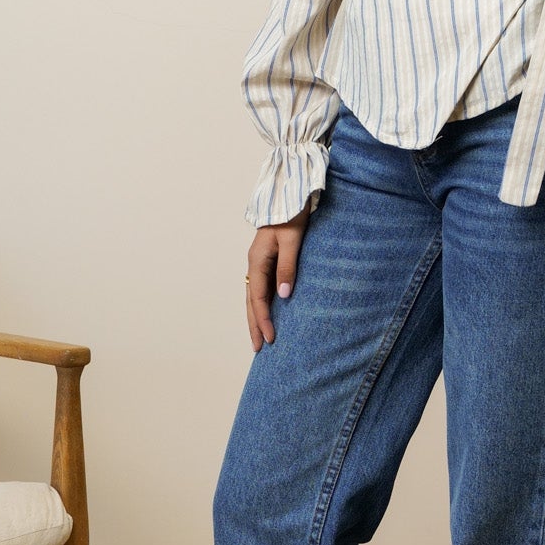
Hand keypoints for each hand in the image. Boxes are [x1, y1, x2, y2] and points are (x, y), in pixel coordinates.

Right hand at [246, 209, 310, 350]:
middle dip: (254, 325)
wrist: (289, 196)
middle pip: (251, 301)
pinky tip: (267, 314)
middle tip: (258, 348)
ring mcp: (259, 263)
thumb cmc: (292, 215)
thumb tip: (284, 295)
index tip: (270, 338)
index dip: (264, 319)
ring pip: (254, 296)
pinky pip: (261, 288)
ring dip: (256, 317)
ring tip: (259, 337)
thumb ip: (288, 267)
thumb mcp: (292, 240)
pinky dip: (261, 304)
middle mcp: (254, 264)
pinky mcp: (266, 260)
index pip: (259, 298)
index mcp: (257, 260)